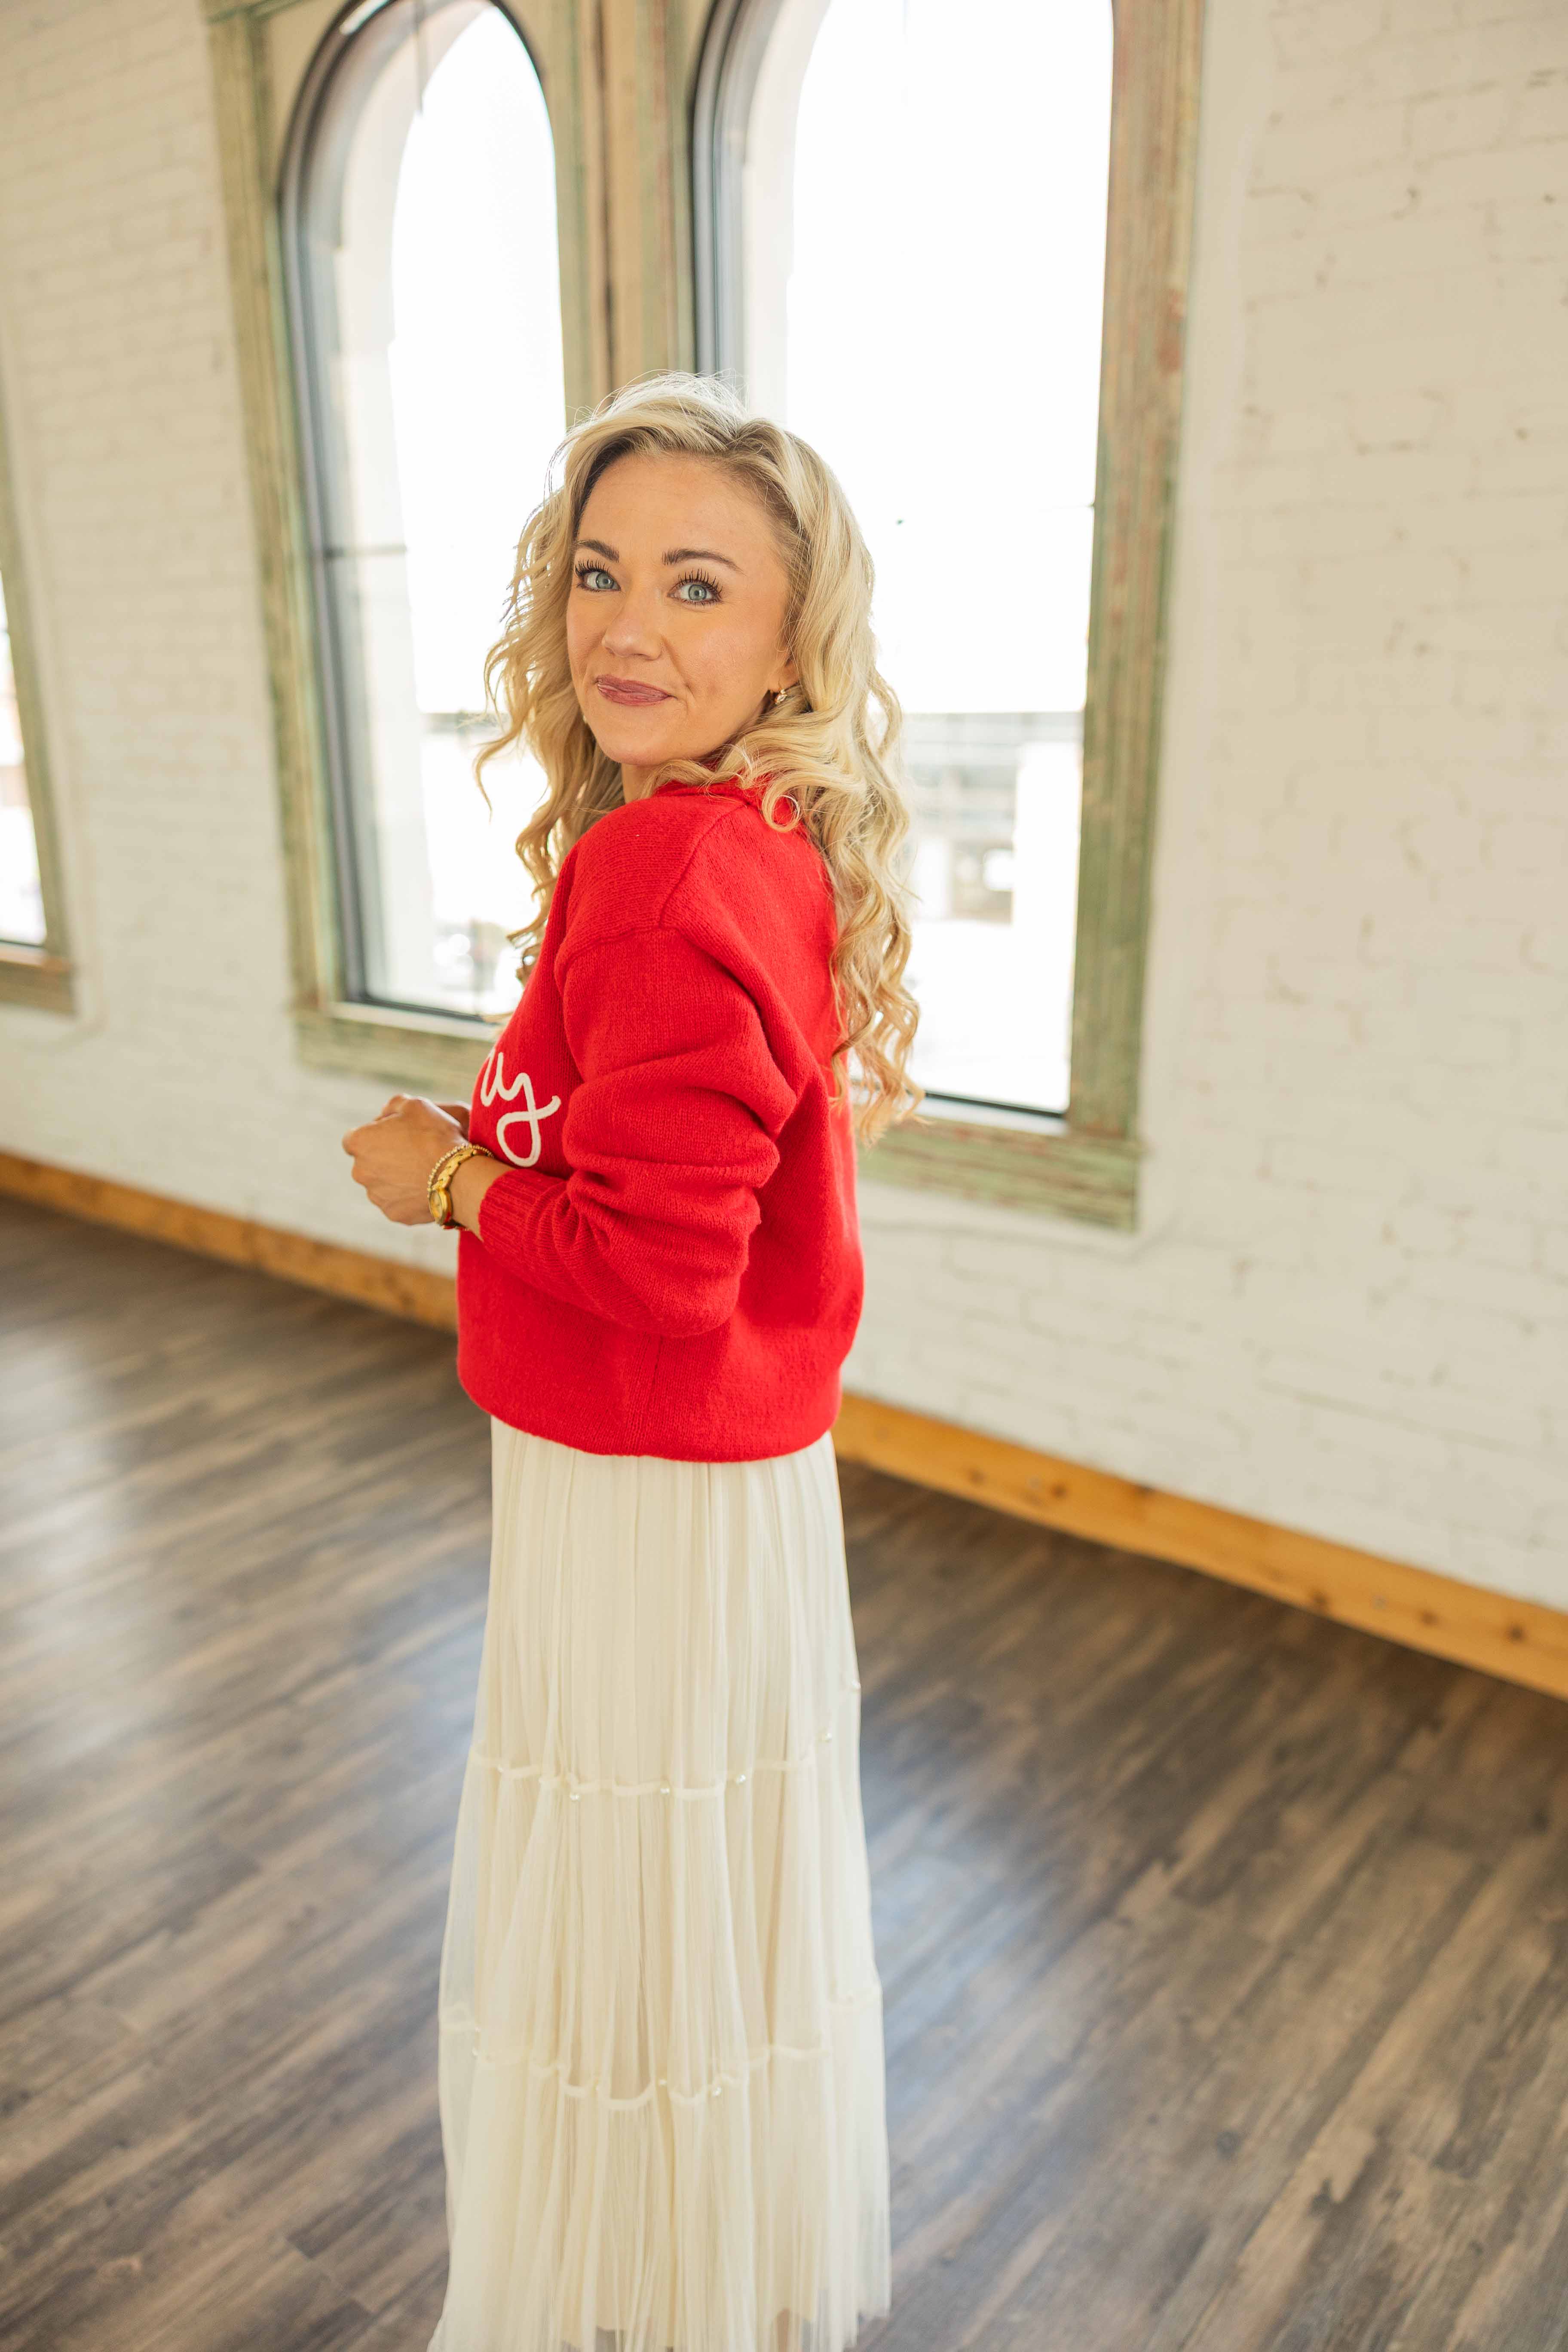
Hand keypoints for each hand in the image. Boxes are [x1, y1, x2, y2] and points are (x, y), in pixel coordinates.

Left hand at [341, 1094, 465, 1225]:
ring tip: (422, 1171)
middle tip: (411, 1152)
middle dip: (383, 1158)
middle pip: (367, 1163)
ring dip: (395, 1178)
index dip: (373, 1135)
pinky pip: (398, 1202)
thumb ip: (393, 1106)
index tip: (393, 1135)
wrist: (456, 1174)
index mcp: (359, 1142)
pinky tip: (427, 1187)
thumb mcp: (414, 1105)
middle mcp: (360, 1172)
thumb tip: (385, 1115)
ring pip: (382, 1184)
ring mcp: (377, 1196)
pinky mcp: (394, 1214)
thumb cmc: (434, 1134)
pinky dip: (408, 1196)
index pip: (354, 1138)